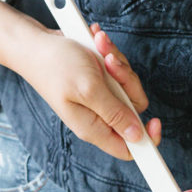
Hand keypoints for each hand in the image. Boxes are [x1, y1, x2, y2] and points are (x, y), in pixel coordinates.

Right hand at [19, 23, 160, 160]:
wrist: (34, 43)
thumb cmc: (55, 65)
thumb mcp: (89, 89)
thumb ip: (115, 113)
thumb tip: (137, 136)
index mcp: (94, 126)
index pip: (128, 148)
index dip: (146, 139)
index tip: (156, 121)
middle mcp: (98, 115)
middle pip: (134, 109)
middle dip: (128, 81)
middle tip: (111, 65)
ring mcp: (99, 97)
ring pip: (129, 86)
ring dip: (118, 62)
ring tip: (99, 48)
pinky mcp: (99, 81)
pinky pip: (119, 70)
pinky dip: (110, 53)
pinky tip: (96, 43)